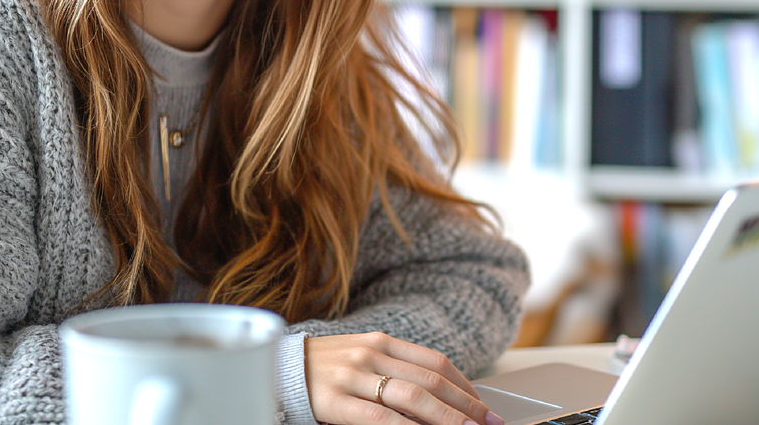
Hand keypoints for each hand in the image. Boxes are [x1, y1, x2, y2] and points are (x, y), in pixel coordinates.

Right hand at [302, 332, 502, 424]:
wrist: (274, 370)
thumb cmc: (323, 370)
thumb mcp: (361, 359)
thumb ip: (395, 370)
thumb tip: (439, 396)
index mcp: (382, 342)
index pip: (436, 363)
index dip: (465, 387)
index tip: (485, 408)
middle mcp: (371, 354)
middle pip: (430, 382)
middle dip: (466, 407)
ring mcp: (353, 376)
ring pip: (412, 399)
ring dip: (447, 420)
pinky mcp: (336, 400)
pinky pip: (380, 418)